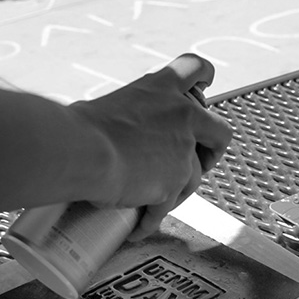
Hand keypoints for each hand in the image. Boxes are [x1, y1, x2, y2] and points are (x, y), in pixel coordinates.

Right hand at [70, 54, 232, 239]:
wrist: (81, 151)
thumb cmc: (78, 128)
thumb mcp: (107, 106)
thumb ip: (123, 116)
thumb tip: (105, 133)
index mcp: (162, 87)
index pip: (196, 69)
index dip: (204, 81)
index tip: (202, 93)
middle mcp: (181, 115)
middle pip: (220, 131)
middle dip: (213, 150)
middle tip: (198, 160)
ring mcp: (183, 150)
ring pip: (194, 177)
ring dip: (176, 191)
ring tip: (150, 203)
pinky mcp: (176, 182)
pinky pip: (168, 206)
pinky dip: (151, 220)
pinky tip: (137, 229)